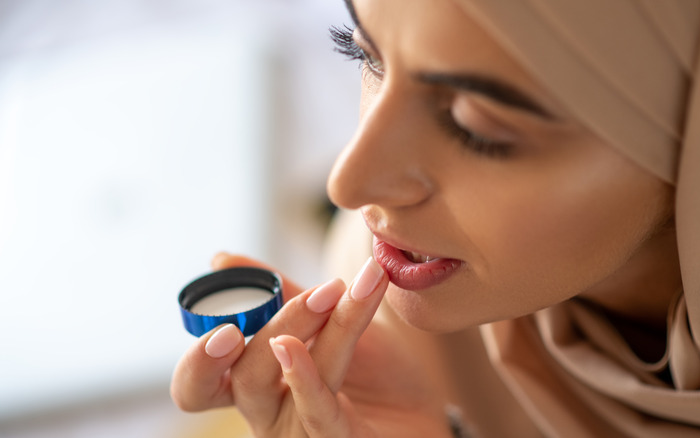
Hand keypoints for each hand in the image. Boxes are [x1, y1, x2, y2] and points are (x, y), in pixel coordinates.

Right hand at [171, 253, 451, 436]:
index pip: (201, 381)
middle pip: (236, 381)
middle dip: (239, 340)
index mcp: (258, 385)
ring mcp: (299, 433)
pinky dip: (304, 378)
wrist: (428, 408)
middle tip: (253, 311)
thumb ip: (284, 295)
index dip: (199, 354)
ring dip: (293, 331)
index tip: (216, 297)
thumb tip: (222, 260)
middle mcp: (269, 414)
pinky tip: (296, 348)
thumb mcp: (328, 321)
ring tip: (327, 293)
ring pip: (271, 387)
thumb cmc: (375, 371)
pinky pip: (315, 414)